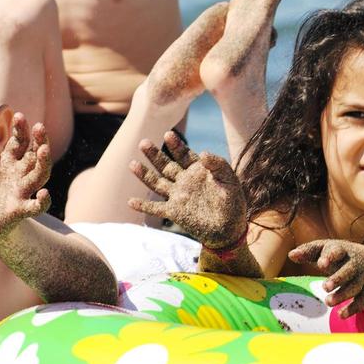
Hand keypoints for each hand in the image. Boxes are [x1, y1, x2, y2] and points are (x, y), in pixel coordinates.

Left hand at [0, 112, 50, 242]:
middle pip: (34, 155)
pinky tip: (44, 194)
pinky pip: (35, 207)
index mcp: (10, 162)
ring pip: (39, 176)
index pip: (20, 142)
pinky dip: (42, 202)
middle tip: (39, 126)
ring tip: (43, 150)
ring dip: (43, 163)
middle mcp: (20, 174)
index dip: (21, 129)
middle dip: (39, 141)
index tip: (18, 115)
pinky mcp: (20, 210)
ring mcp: (22, 191)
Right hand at [128, 131, 245, 248]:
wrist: (230, 229)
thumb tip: (203, 153)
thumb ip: (218, 165)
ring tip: (132, 164)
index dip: (176, 145)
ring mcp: (178, 197)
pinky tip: (130, 201)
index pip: (184, 155)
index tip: (168, 134)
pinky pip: (156, 208)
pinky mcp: (174, 212)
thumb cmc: (232, 203)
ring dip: (145, 175)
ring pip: (157, 183)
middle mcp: (184, 181)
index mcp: (197, 171)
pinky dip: (143, 206)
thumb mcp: (230, 180)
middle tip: (143, 142)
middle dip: (154, 155)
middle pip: (166, 166)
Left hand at [288, 239, 363, 316]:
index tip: (320, 264)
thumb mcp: (324, 249)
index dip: (330, 257)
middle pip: (349, 271)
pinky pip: (363, 300)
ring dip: (343, 295)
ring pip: (355, 287)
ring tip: (328, 302)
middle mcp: (355, 263)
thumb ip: (308, 251)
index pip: (337, 251)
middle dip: (338, 279)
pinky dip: (353, 309)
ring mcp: (363, 277)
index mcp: (342, 250)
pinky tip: (341, 315)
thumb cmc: (338, 254)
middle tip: (325, 287)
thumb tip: (291, 255)